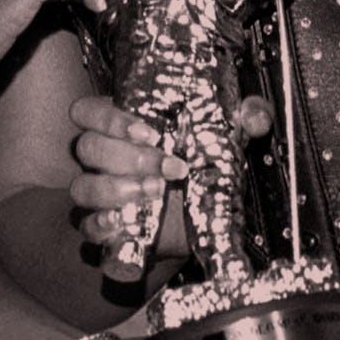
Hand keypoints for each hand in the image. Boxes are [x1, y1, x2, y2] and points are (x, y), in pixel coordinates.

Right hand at [70, 94, 272, 252]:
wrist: (196, 219)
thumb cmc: (200, 163)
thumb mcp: (224, 136)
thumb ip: (244, 118)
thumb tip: (256, 116)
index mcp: (120, 125)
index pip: (88, 111)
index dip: (109, 118)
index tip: (150, 132)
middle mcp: (102, 157)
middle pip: (88, 148)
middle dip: (128, 157)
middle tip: (168, 167)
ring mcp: (98, 193)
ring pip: (83, 187)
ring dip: (117, 189)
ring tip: (156, 192)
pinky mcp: (105, 228)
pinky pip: (87, 227)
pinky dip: (102, 225)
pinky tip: (125, 221)